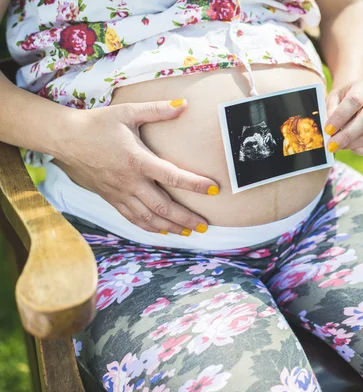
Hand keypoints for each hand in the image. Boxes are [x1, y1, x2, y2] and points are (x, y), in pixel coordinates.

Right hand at [53, 99, 217, 234]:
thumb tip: (184, 104)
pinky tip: (162, 230)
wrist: (65, 138)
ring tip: (189, 232)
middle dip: (186, 218)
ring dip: (171, 227)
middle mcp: (129, 181)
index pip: (172, 175)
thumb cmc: (97, 124)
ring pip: (148, 217)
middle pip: (163, 206)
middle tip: (205, 225)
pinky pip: (132, 218)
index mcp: (137, 160)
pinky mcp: (111, 198)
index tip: (214, 189)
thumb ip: (157, 110)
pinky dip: (149, 227)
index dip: (195, 184)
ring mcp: (120, 193)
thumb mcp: (127, 112)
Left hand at [324, 80, 362, 155]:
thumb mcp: (333, 98)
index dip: (340, 117)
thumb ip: (330, 110)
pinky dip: (361, 150)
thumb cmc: (342, 99)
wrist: (357, 99)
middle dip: (346, 135)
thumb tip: (329, 129)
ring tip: (337, 146)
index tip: (327, 129)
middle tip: (331, 145)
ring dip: (351, 144)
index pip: (355, 100)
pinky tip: (350, 148)